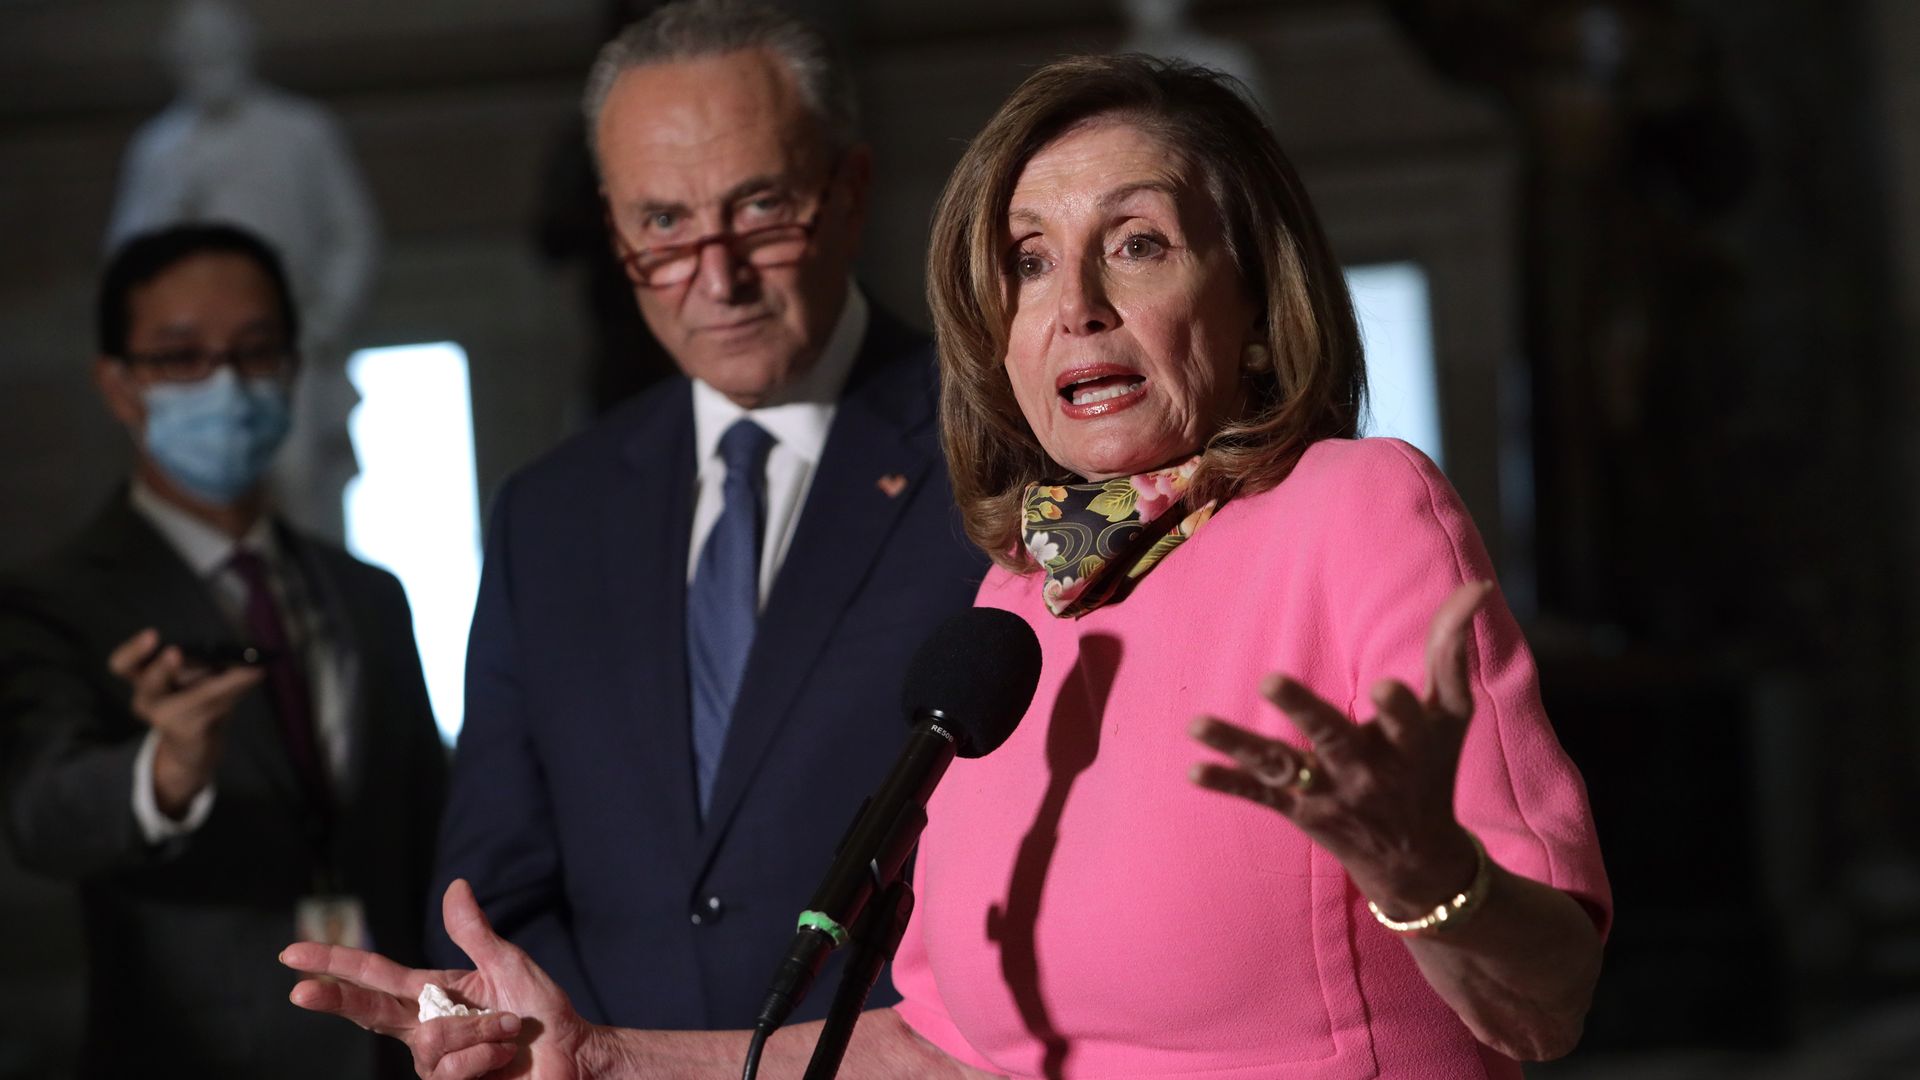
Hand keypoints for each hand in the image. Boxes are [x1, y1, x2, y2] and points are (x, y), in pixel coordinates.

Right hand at [108, 628, 263, 816]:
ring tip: (253, 666)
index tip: (153, 635)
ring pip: (198, 696)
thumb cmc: (191, 698)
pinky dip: (239, 687)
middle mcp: (146, 698)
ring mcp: (164, 719)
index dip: (133, 651)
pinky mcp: (188, 731)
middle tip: (175, 652)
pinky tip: (257, 673)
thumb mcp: (190, 673)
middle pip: (149, 683)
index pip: (122, 664)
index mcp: (142, 676)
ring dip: (227, 681)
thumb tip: (235, 650)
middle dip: (162, 668)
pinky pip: (216, 706)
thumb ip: (198, 658)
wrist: (194, 745)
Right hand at [282, 879, 595, 1078]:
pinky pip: (454, 1068)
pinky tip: (504, 1059)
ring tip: (510, 1032)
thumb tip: (455, 885)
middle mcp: (423, 1028)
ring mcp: (433, 1063)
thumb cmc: (542, 1012)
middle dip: (334, 1001)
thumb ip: (475, 932)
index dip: (333, 963)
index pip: (373, 975)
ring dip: (481, 1030)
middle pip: (368, 1014)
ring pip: (431, 1041)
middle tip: (300, 993)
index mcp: (432, 992)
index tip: (291, 954)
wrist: (572, 1054)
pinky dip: (486, 1055)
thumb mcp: (509, 963)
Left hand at [1189, 581, 1490, 913]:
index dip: (1395, 706)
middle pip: (1332, 739)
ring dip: (1238, 745)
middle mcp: (1366, 771)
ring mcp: (1328, 792)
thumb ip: (1453, 649)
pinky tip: (1192, 770)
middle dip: (1303, 711)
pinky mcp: (1300, 811)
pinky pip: (1260, 797)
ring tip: (1195, 723)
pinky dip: (1227, 784)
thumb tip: (1478, 588)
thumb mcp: (1450, 714)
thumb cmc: (1431, 767)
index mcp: (1407, 743)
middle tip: (1270, 679)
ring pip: (1279, 767)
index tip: (1382, 688)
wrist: (1416, 860)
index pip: (1404, 720)